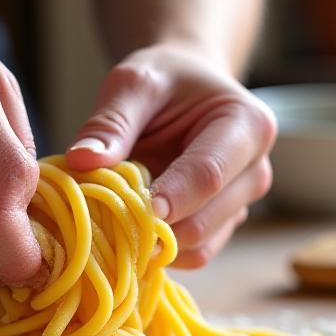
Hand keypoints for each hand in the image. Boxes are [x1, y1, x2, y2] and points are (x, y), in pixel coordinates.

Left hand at [66, 44, 276, 267]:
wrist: (186, 89)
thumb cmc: (165, 80)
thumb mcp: (133, 83)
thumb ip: (110, 122)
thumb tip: (81, 161)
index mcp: (247, 125)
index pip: (208, 174)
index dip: (170, 198)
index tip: (133, 210)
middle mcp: (254, 171)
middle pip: (205, 221)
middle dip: (154, 227)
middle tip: (107, 216)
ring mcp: (241, 204)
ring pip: (200, 247)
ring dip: (155, 243)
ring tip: (118, 218)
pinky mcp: (223, 227)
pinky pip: (193, 255)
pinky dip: (160, 251)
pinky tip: (133, 228)